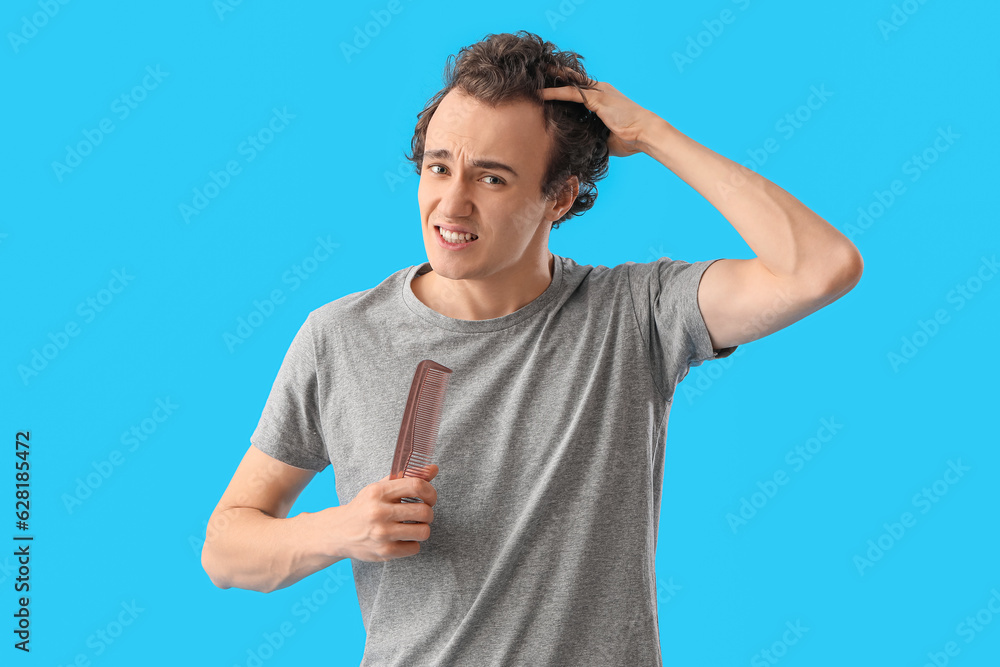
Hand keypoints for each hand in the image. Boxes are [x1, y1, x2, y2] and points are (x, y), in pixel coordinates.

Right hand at [335, 464, 438, 561]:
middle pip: (424, 511)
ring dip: (422, 529)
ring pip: (423, 531)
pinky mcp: (384, 552)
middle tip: (422, 514)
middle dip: (428, 513)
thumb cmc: (364, 507)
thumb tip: (434, 469)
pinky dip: (412, 543)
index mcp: (378, 492)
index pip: (416, 485)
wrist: (339, 532)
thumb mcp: (380, 488)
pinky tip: (402, 538)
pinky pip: (415, 548)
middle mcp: (379, 512)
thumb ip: (407, 477)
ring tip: (413, 526)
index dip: (430, 491)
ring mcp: (381, 534)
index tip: (430, 497)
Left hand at [540, 68, 659, 157]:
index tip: (547, 87)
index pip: (578, 90)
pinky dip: (554, 92)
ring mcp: (599, 92)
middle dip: (554, 76)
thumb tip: (578, 148)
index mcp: (603, 98)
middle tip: (536, 72)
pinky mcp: (597, 98)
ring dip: (550, 80)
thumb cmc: (630, 139)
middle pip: (572, 80)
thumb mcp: (605, 138)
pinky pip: (570, 93)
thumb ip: (591, 136)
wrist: (645, 134)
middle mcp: (600, 90)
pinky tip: (540, 94)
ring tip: (532, 77)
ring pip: (568, 83)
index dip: (563, 87)